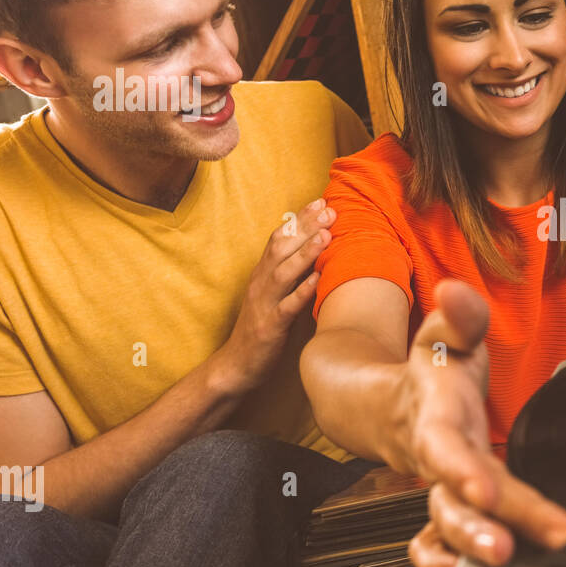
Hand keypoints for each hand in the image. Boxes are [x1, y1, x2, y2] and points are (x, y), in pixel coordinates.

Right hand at [214, 198, 334, 395]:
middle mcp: (261, 283)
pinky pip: (287, 307)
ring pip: (283, 272)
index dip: (299, 219)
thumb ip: (290, 272)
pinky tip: (318, 278)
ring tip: (327, 235)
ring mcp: (264, 304)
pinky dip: (302, 291)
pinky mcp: (269, 327)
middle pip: (282, 248)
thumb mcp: (274, 294)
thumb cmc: (262, 326)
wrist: (236, 365)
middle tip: (329, 209)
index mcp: (263, 273)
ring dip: (305, 252)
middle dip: (305, 227)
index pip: (280, 237)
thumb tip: (317, 250)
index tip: (321, 201)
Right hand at [399, 280, 565, 566]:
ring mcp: (440, 490)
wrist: (393, 404)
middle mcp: (436, 461)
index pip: (447, 448)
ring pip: (447, 529)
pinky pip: (442, 546)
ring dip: (470, 551)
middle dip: (475, 529)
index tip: (486, 492)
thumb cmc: (434, 371)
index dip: (464, 471)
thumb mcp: (448, 335)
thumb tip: (455, 290)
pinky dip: (452, 565)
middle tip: (506, 551)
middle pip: (449, 501)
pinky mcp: (449, 510)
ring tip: (508, 565)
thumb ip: (461, 314)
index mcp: (436, 420)